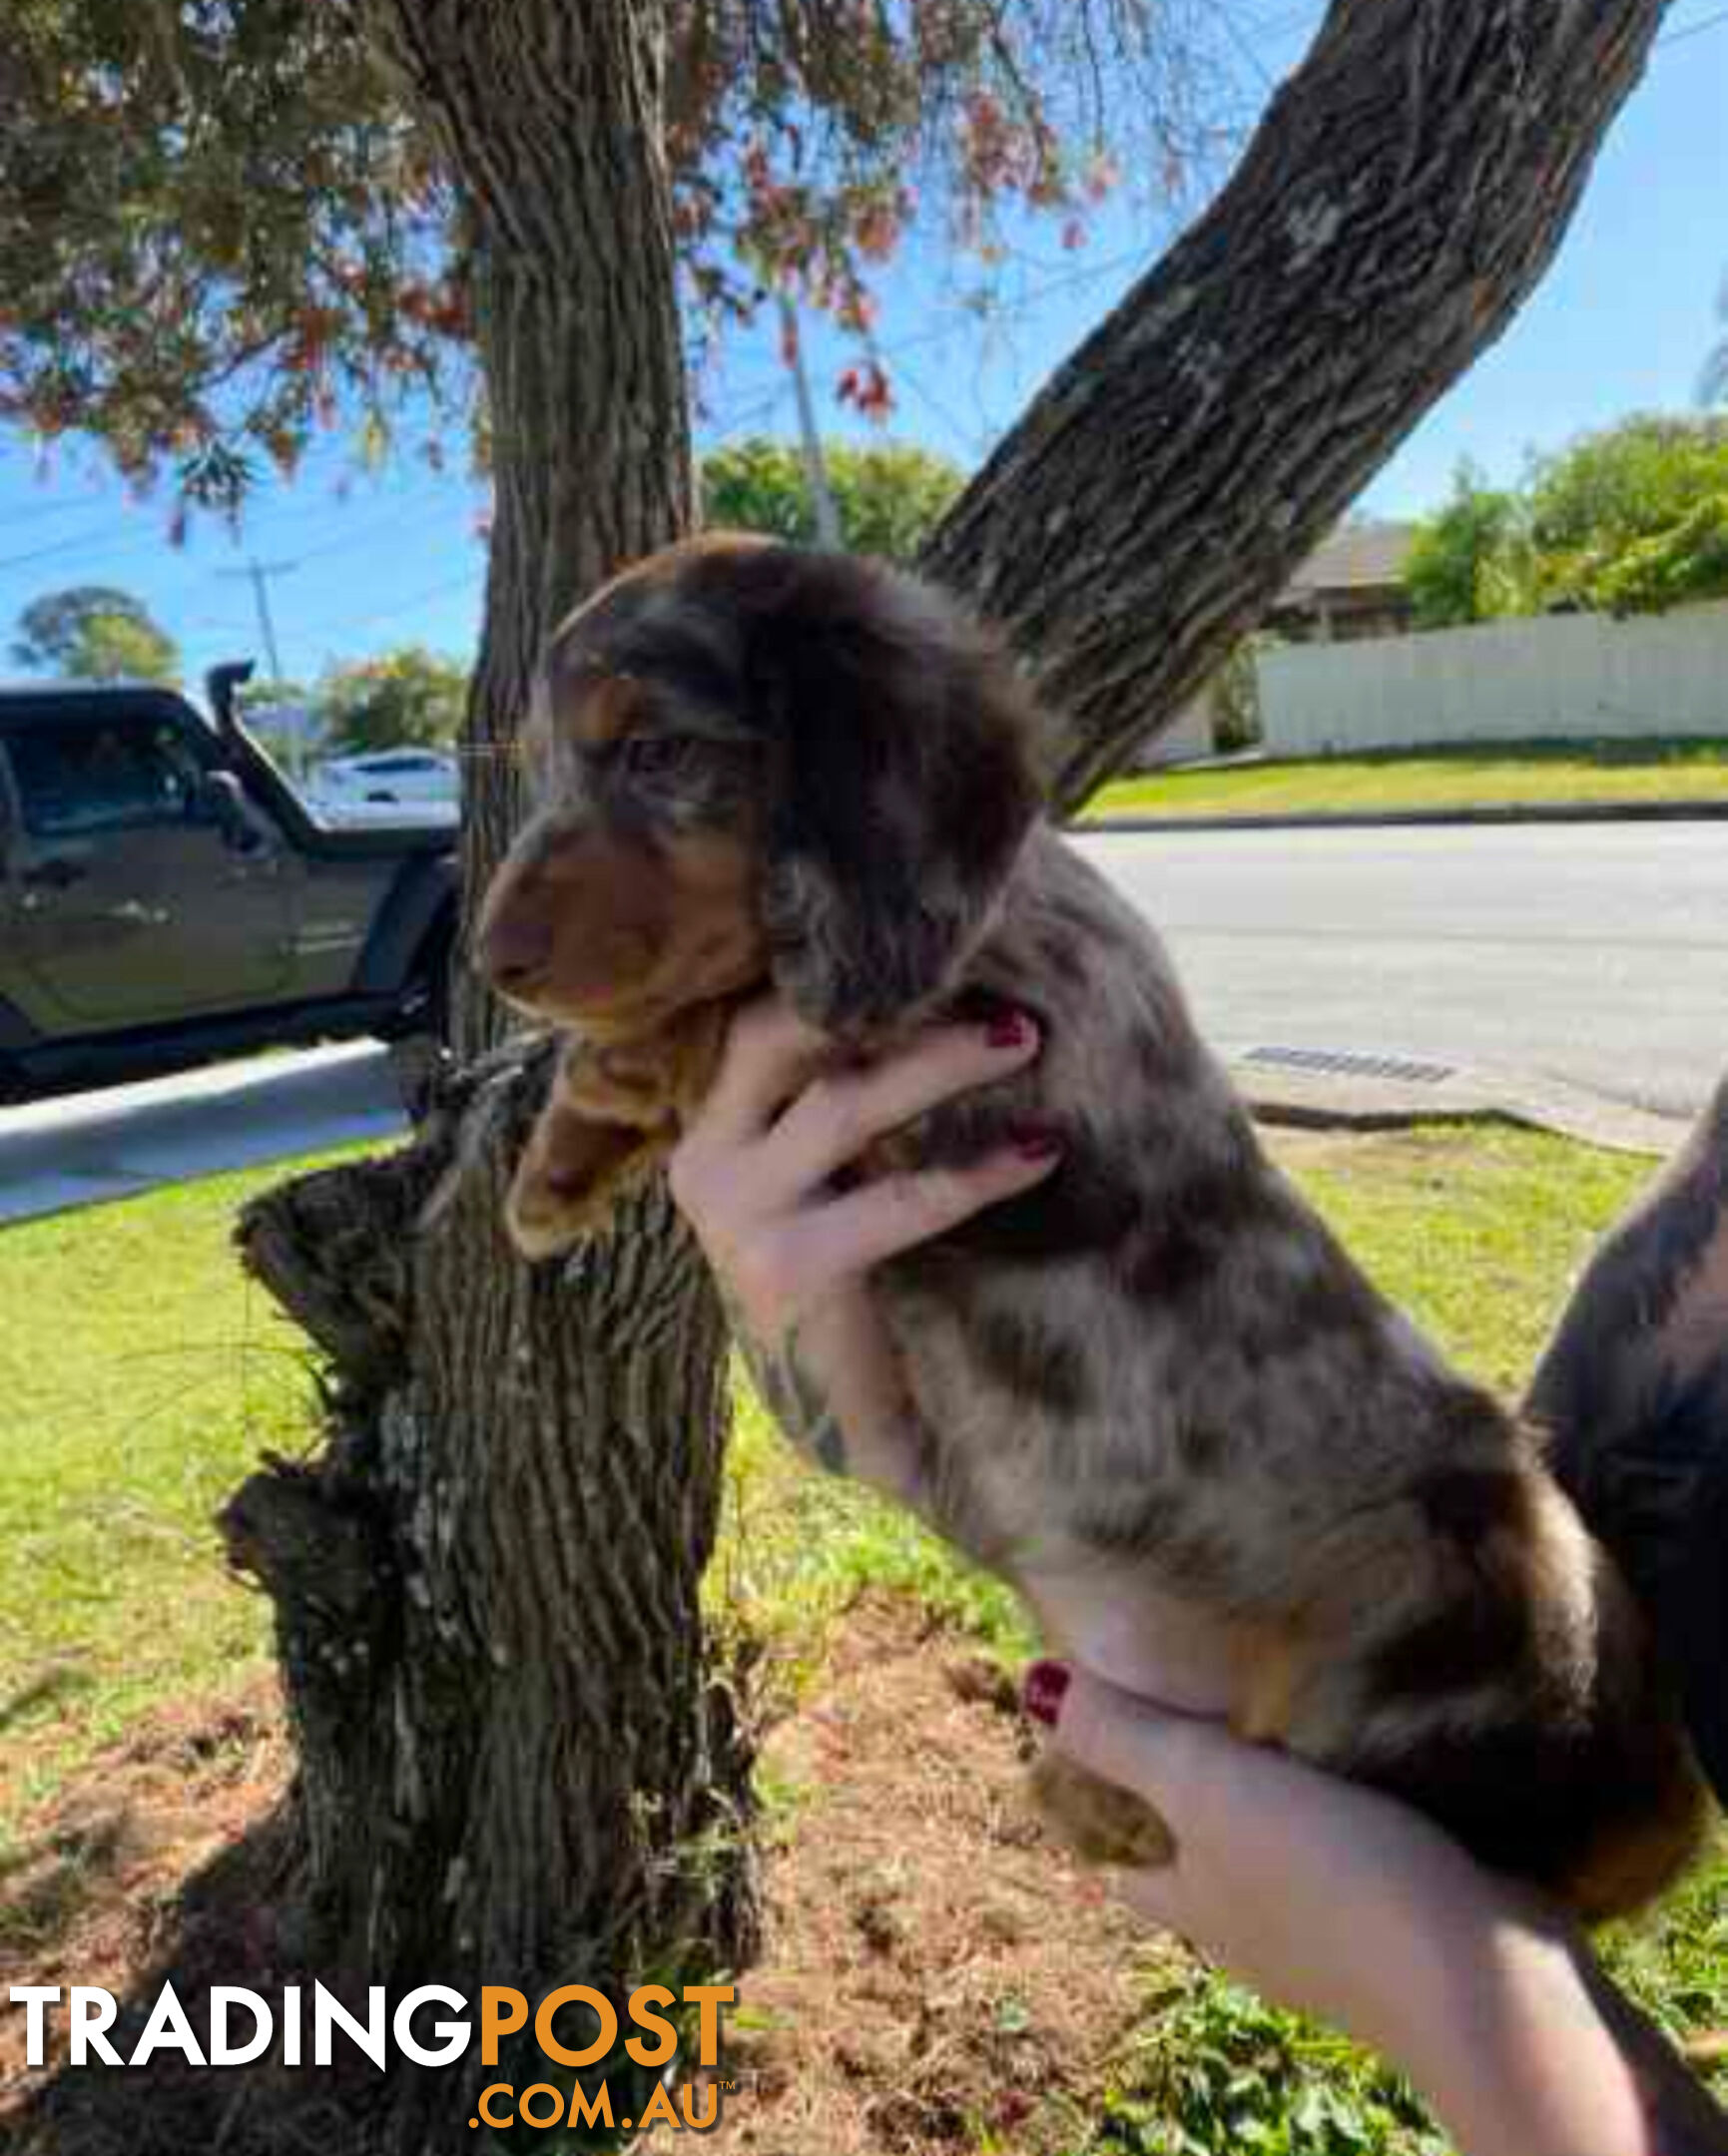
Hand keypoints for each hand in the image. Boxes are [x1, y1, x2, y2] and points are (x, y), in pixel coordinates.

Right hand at [667, 992, 1057, 1495]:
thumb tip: (954, 997)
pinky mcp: (785, 1270)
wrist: (856, 1426)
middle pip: (787, 1040)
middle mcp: (706, 1164)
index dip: (840, 979)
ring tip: (1025, 1039)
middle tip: (995, 991)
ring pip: (841, 1104)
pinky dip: (975, 1172)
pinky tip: (1038, 1152)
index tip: (939, 947)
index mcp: (712, 1132)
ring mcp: (737, 1218)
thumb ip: (850, 1105)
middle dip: (889, 1006)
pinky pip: (897, 1199)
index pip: (764, 1023)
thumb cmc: (859, 1286)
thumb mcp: (835, 1182)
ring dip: (939, 1064)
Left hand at [1039, 1664, 1708, 2155]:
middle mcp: (1256, 1932)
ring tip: (1283, 1721)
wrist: (1489, 1987)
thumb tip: (1033, 1688)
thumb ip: (1125, 1741)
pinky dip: (1348, 1823)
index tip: (1095, 1735)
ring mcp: (1335, 1941)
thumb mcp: (1207, 1789)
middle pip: (1197, 1862)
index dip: (1096, 1804)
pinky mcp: (1409, 1931)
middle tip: (1190, 1709)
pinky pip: (1358, 1867)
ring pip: (1278, 1865)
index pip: (1118, 1861)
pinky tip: (1373, 1775)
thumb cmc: (1331, 1880)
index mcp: (1194, 1904)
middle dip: (1186, 1801)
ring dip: (1272, 1809)